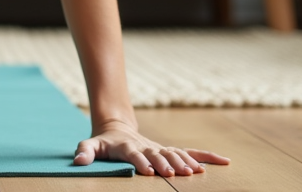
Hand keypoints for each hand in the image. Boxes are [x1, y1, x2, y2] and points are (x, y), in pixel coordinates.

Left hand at [73, 121, 229, 177]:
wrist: (116, 128)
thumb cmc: (103, 142)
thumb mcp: (90, 145)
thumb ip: (84, 151)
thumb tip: (77, 160)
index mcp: (127, 146)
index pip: (134, 154)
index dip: (140, 162)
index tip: (148, 171)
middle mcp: (146, 146)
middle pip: (157, 154)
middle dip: (166, 163)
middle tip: (174, 173)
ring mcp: (159, 148)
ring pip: (175, 154)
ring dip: (185, 162)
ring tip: (196, 172)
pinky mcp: (169, 151)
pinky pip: (190, 152)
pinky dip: (206, 156)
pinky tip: (224, 161)